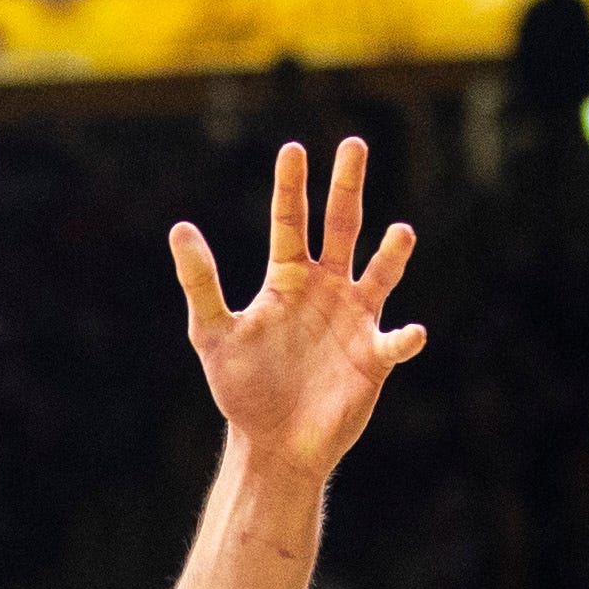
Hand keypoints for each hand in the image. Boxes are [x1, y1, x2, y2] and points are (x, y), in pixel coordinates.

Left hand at [177, 139, 423, 483]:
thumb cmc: (243, 389)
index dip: (291, 189)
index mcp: (288, 280)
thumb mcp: (213, 333)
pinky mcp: (375, 358)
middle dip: (346, 187)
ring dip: (391, 255)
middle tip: (354, 144)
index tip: (293, 150)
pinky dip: (404, 338)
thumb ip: (200, 283)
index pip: (291, 223)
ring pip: (379, 275)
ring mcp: (355, 320)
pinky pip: (394, 343)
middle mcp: (326, 290)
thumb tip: (179, 228)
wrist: (273, 444)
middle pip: (341, 227)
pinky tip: (409, 333)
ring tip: (401, 233)